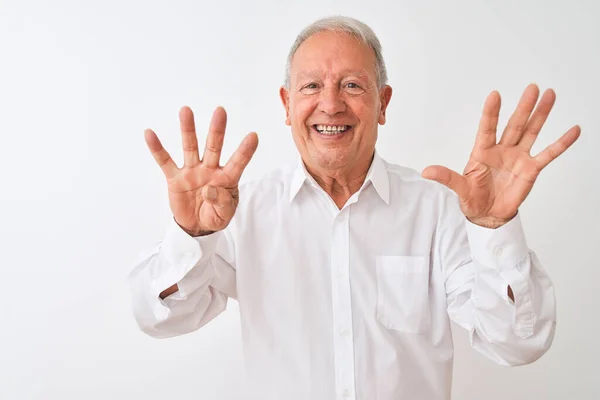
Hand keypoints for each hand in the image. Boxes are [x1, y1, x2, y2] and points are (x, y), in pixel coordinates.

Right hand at [144, 106, 258, 235]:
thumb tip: (210, 189)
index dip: (245, 151)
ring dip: (188, 129)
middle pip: (214, 147)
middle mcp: (210, 170)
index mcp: (226, 179)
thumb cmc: (214, 216)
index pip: (237, 163)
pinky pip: (165, 161)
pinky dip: (157, 148)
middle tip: (220, 111)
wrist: (196, 226)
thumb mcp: (223, 215)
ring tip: (186, 110)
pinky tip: (150, 134)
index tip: (254, 136)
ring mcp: (192, 172)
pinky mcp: (175, 178)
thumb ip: (221, 202)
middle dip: (217, 130)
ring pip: (190, 147)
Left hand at [422, 84, 580, 227]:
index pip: (487, 128)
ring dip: (541, 115)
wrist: (487, 214)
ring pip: (531, 132)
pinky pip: (548, 154)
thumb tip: (426, 171)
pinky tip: (573, 130)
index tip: (495, 95)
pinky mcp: (531, 169)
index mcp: (483, 152)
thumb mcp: (459, 188)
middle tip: (532, 87)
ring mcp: (518, 157)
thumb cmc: (472, 198)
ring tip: (550, 95)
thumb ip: (446, 177)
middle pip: (514, 125)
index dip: (491, 113)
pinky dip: (561, 143)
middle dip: (523, 107)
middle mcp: (502, 150)